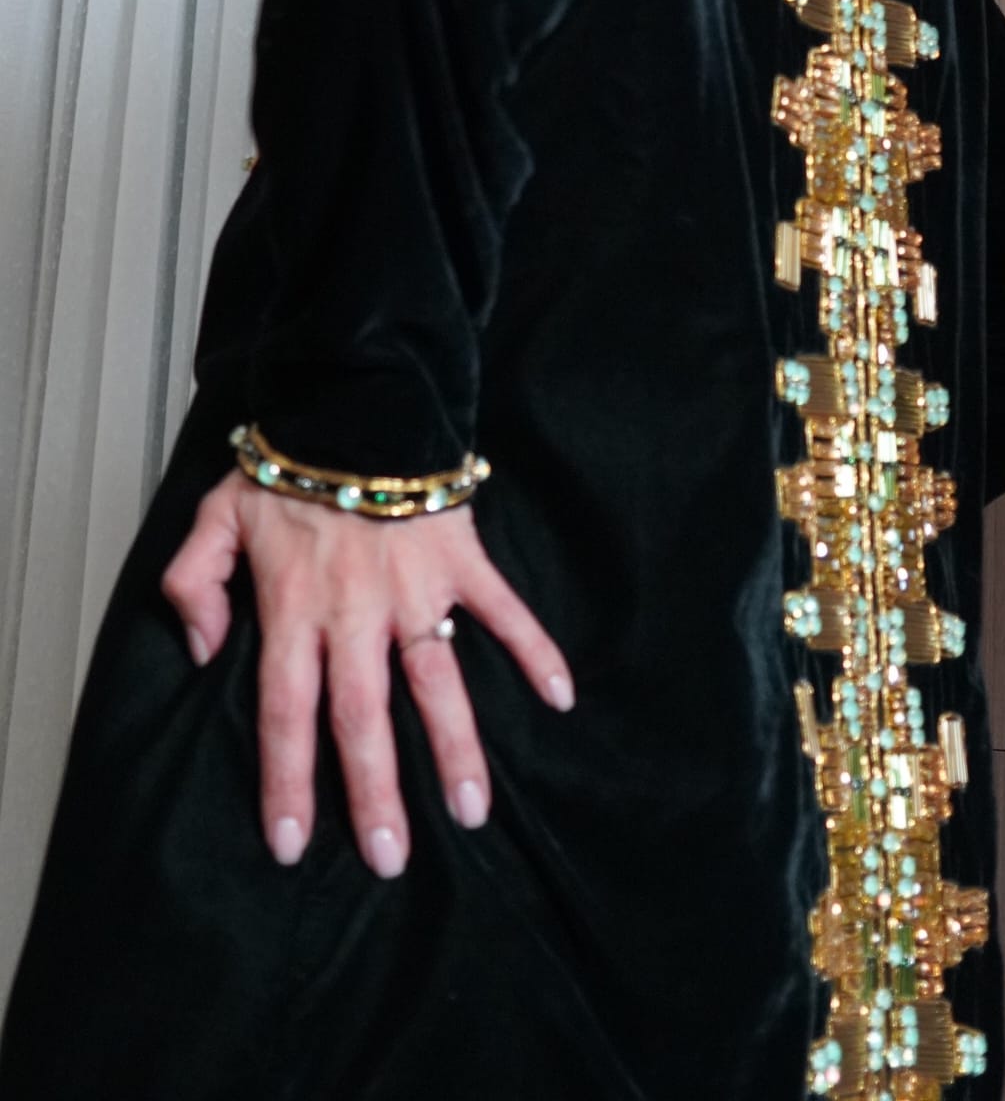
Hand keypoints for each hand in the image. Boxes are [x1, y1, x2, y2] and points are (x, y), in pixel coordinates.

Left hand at [159, 468, 573, 876]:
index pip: (286, 710)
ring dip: (456, 748)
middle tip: (392, 859)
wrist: (355, 398)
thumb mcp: (213, 519)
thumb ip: (193, 587)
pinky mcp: (460, 559)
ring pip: (436, 681)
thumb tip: (202, 654)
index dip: (288, 780)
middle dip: (376, 792)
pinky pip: (503, 610)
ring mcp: (414, 588)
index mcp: (293, 607)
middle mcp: (355, 610)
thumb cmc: (285, 463)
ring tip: (473, 810)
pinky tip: (560, 696)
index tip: (293, 844)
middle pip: (363, 716)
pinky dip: (534, 649)